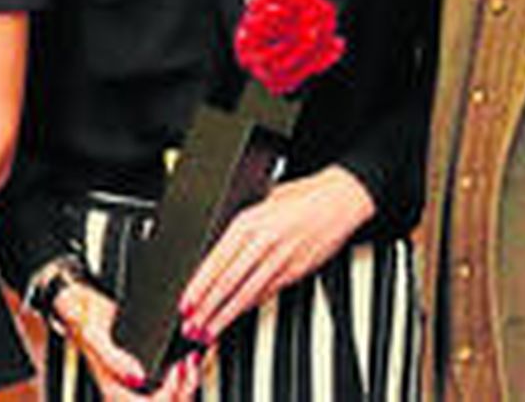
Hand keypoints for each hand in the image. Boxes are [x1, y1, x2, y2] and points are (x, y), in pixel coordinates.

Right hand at [53, 282, 202, 400]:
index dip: (171, 393)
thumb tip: (138, 378)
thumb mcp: (92, 334)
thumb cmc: (80, 319)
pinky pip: (168, 389)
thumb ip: (112, 358)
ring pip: (169, 401)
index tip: (179, 367)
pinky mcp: (141, 378)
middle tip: (191, 362)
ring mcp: (134, 387)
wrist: (76, 304)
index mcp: (112, 391)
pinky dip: (182, 378)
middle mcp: (125, 393)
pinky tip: (188, 359)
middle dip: (185, 389)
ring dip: (186, 385)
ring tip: (192, 359)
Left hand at [178, 165, 374, 341]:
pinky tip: (236, 316)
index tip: (186, 302)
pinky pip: (267, 292)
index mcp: (249, 222)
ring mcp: (281, 259)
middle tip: (191, 324)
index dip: (199, 286)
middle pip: (228, 282)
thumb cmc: (299, 196)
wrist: (338, 199)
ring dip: (225, 314)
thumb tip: (214, 249)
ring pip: (247, 293)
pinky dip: (249, 306)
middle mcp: (263, 242)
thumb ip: (239, 226)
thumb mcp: (260, 202)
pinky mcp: (296, 271)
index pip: (216, 261)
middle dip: (207, 307)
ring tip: (209, 330)